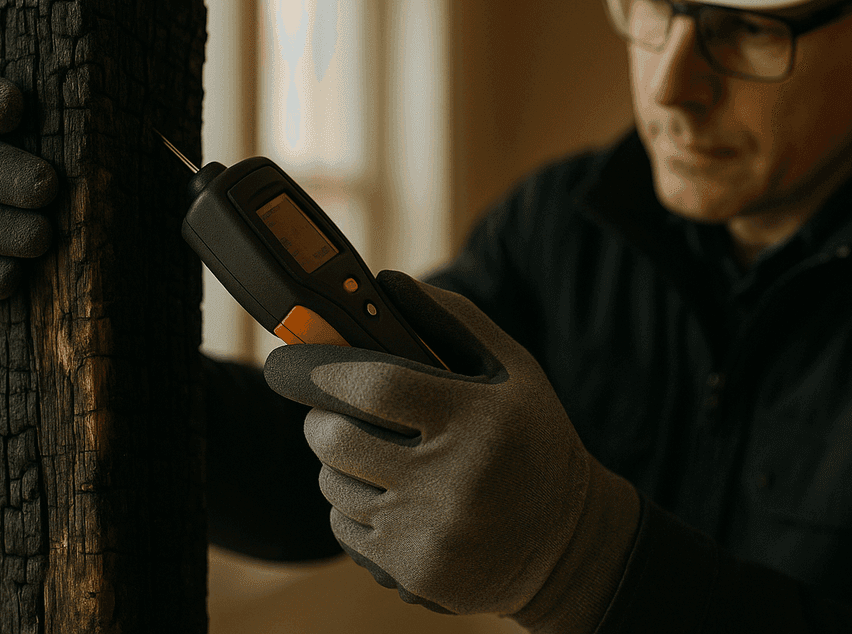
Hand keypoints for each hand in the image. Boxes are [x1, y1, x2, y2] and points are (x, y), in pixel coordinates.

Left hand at [264, 271, 640, 632]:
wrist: (566, 543)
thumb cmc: (534, 441)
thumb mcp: (512, 370)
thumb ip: (451, 320)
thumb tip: (386, 281)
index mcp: (477, 419)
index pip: (373, 384)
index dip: (318, 368)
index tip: (285, 362)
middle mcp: (451, 479)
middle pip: (335, 438)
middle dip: (319, 417)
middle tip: (331, 410)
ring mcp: (429, 533)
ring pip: (333, 485)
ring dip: (338, 464)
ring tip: (377, 456)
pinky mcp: (414, 571)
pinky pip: (344, 528)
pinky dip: (352, 508)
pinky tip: (391, 499)